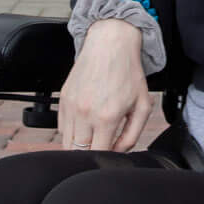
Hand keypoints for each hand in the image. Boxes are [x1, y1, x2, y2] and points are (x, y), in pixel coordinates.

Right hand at [58, 20, 153, 152]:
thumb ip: (132, 135)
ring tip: (93, 138)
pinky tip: (84, 125)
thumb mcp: (142, 106)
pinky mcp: (63, 99)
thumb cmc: (128, 73)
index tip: (111, 155)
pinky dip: (71, 132)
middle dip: (90, 155)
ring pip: (66, 142)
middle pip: (78, 152)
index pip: (98, 153)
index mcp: (107, 117)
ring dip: (78, 146)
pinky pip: (61, 127)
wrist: (110, 44)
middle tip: (102, 147)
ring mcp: (71, 106)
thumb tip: (118, 152)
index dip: (106, 158)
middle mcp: (85, 114)